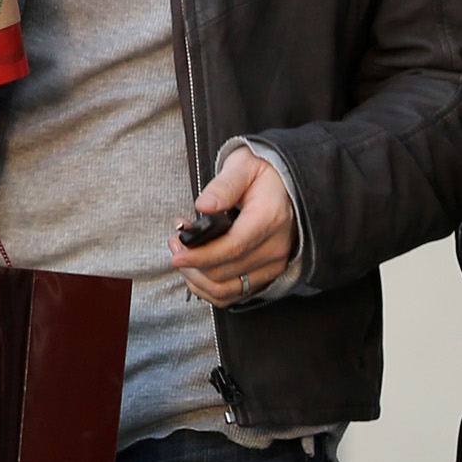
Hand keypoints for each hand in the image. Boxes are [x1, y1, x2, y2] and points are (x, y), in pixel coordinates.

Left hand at [168, 147, 297, 303]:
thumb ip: (223, 186)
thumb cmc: (262, 174)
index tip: (177, 253)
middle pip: (225, 271)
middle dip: (192, 262)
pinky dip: (208, 288)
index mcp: (270, 218)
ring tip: (183, 255)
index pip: (233, 247)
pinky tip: (196, 271)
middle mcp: (276, 247)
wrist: (285, 187)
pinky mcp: (267, 276)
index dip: (201, 255)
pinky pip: (232, 295)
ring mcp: (273, 265)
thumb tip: (202, 206)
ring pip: (226, 289)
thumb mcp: (242, 166)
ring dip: (196, 278)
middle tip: (175, 242)